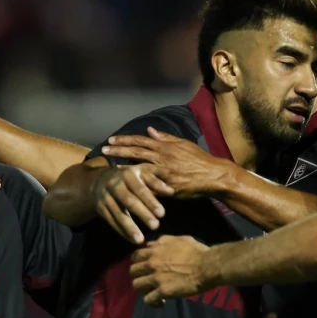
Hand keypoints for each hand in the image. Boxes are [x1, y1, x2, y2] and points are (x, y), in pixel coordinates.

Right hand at [93, 164, 174, 244]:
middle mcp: (115, 185)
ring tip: (140, 240)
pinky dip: (121, 231)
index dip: (151, 201)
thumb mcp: (142, 174)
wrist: (98, 181)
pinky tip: (131, 240)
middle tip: (155, 226)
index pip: (140, 189)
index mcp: (128, 174)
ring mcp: (106, 197)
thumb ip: (156, 182)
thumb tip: (171, 191)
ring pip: (118, 214)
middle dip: (142, 214)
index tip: (162, 214)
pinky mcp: (100, 208)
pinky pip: (111, 221)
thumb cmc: (129, 178)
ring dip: (129, 227)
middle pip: (129, 201)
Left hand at [101, 127, 234, 198]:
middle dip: (119, 151)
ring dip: (124, 167)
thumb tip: (150, 130)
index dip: (125, 140)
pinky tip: (128, 186)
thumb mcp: (183, 144)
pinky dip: (139, 185)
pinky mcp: (168, 187)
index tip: (111, 140)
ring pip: (141, 168)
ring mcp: (165, 173)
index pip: (141, 140)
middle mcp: (163, 158)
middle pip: (137, 152)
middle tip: (103, 150)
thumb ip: (166, 138)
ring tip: (110, 166)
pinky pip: (151, 186)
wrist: (213, 176)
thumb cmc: (199, 159)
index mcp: (166, 147)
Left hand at [130, 235, 210, 305]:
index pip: (135, 256)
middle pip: (132, 271)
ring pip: (136, 285)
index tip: (146, 268)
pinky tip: (161, 302)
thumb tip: (153, 244)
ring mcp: (156, 277)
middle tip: (149, 280)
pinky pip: (148, 300)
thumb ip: (164, 241)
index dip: (139, 262)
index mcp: (155, 250)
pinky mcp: (163, 291)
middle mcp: (152, 263)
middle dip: (139, 276)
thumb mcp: (179, 239)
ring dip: (144, 289)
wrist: (208, 266)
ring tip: (153, 292)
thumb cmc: (197, 252)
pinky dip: (153, 302)